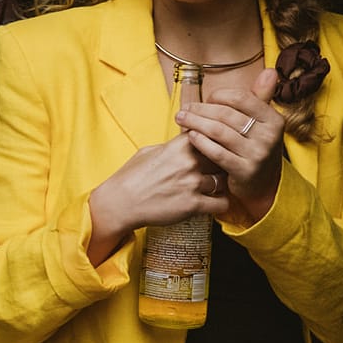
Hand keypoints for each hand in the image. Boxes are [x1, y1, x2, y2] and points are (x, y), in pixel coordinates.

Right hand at [85, 135, 228, 263]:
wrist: (119, 203)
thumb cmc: (130, 177)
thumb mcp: (148, 152)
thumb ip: (172, 146)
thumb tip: (186, 141)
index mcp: (178, 146)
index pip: (211, 136)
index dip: (214, 143)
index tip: (213, 149)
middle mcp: (189, 163)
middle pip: (222, 158)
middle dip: (220, 164)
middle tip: (215, 171)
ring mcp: (192, 184)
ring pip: (223, 181)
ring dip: (219, 185)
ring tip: (210, 189)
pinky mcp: (194, 205)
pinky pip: (223, 203)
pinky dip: (220, 204)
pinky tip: (213, 203)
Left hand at [176, 68, 282, 225]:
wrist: (263, 185)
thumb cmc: (254, 146)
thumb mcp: (262, 123)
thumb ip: (260, 98)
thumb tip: (269, 71)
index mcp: (274, 119)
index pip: (240, 98)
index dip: (218, 96)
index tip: (205, 100)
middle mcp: (269, 136)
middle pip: (226, 114)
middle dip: (200, 110)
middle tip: (183, 110)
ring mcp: (258, 155)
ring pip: (219, 132)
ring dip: (195, 123)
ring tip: (181, 119)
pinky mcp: (245, 171)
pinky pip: (217, 152)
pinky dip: (201, 142)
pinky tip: (190, 137)